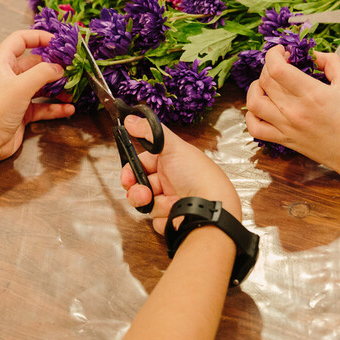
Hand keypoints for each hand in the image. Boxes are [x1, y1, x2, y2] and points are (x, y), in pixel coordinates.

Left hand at [0, 30, 74, 161]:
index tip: (57, 41)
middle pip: (35, 64)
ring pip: (41, 86)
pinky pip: (43, 106)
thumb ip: (43, 73)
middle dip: (54, 66)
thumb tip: (60, 67)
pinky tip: (68, 109)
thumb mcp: (21, 86)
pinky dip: (55, 107)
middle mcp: (9, 77)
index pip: (20, 40)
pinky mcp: (22, 112)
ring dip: (57, 88)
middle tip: (72, 68)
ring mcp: (16, 95)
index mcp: (2, 63)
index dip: (38, 37)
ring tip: (72, 90)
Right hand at [120, 116, 240, 233]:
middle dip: (137, 191)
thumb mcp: (173, 147)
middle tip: (143, 194)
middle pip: (140, 186)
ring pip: (147, 205)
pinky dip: (164, 218)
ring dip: (152, 205)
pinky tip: (175, 214)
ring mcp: (171, 201)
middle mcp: (170, 181)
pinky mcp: (173, 220)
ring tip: (166, 204)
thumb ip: (150, 131)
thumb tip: (131, 118)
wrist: (212, 207)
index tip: (127, 178)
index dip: (131, 172)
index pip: (142, 165)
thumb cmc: (198, 175)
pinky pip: (156, 221)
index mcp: (170, 163)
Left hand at [245, 46, 339, 190]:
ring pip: (254, 103)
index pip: (277, 69)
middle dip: (268, 66)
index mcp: (311, 93)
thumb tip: (313, 54)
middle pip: (264, 81)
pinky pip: (255, 128)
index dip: (274, 54)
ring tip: (266, 84)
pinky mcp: (284, 139)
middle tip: (280, 64)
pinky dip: (251, 115)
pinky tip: (261, 107)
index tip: (282, 51)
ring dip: (255, 88)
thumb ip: (330, 61)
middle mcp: (294, 110)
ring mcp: (286, 126)